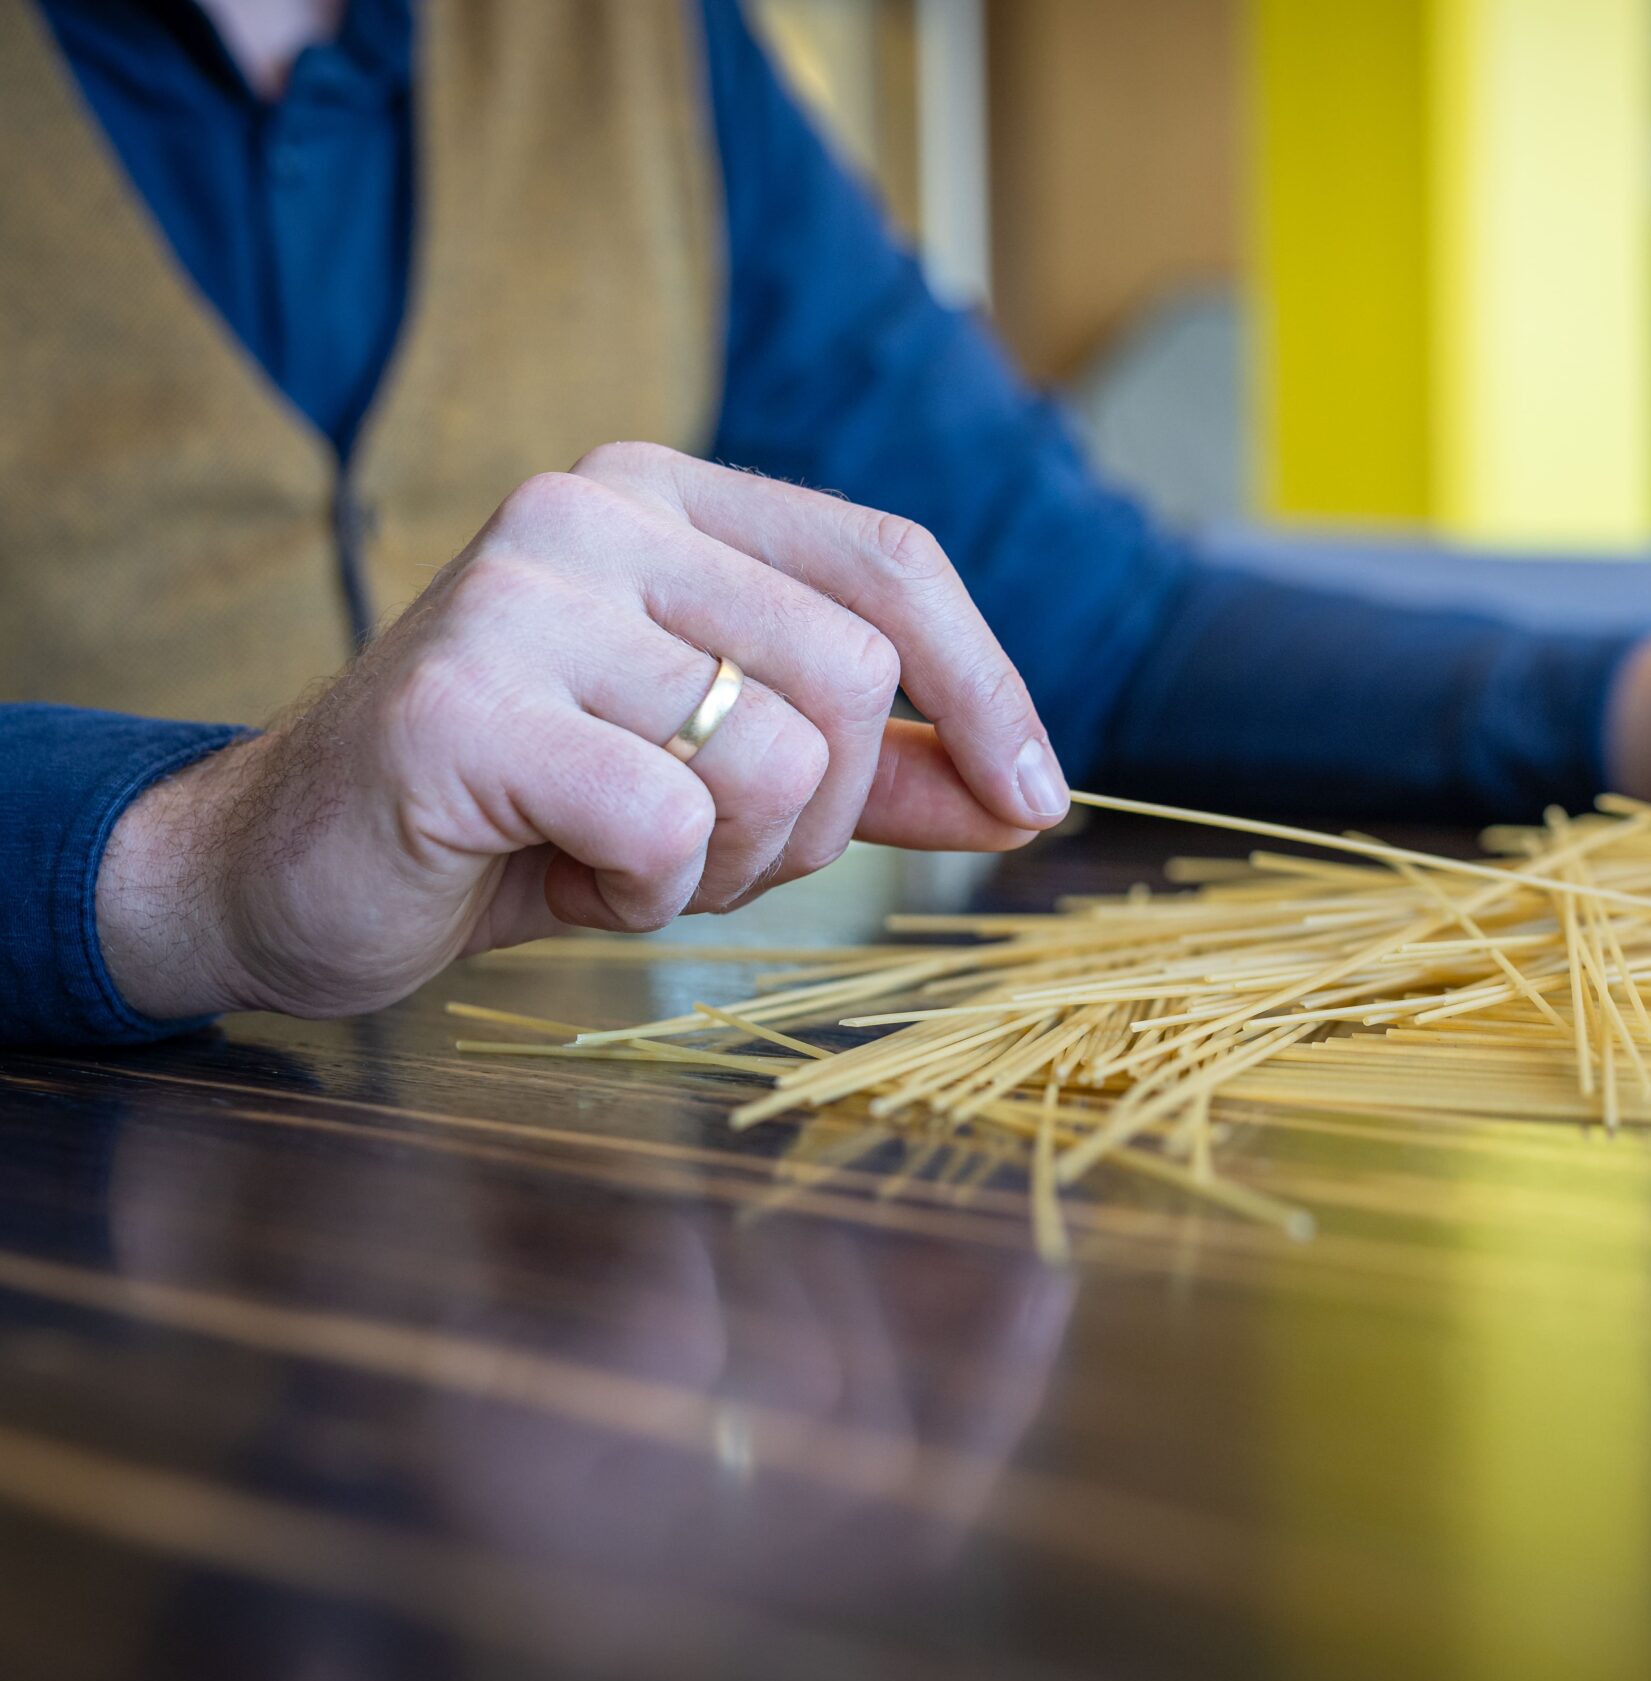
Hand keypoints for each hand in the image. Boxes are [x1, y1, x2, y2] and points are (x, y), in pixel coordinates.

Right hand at [97, 442, 1070, 1020]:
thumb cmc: (528, 816)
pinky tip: (563, 876)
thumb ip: (871, 770)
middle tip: (709, 850)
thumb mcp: (724, 777)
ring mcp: (518, 596)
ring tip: (622, 857)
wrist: (292, 870)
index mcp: (664, 493)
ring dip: (728, 863)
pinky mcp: (462, 707)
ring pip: (774, 756)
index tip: (1035, 803)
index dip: (988, 688)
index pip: (891, 563)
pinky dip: (645, 893)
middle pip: (852, 675)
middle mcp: (591, 510)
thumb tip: (1027, 795)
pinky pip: (667, 824)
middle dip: (821, 813)